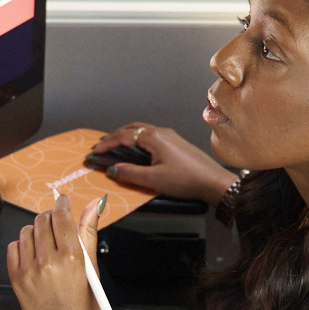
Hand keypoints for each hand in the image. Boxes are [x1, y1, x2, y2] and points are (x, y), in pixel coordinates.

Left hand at [6, 194, 127, 309]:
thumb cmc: (86, 305)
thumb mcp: (92, 268)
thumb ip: (89, 232)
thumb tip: (93, 205)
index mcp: (72, 258)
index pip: (61, 217)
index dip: (62, 205)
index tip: (63, 202)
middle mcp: (48, 262)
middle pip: (42, 221)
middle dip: (49, 217)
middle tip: (56, 223)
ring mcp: (29, 271)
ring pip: (26, 233)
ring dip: (35, 231)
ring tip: (46, 243)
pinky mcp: (16, 280)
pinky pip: (13, 249)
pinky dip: (22, 246)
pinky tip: (33, 255)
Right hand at [93, 123, 236, 204]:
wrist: (213, 181)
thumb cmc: (185, 180)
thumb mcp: (153, 179)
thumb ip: (130, 173)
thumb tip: (112, 170)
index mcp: (154, 137)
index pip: (123, 135)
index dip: (107, 143)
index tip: (95, 151)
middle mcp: (161, 132)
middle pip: (132, 128)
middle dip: (115, 136)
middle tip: (102, 146)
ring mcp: (170, 136)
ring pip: (142, 130)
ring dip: (127, 136)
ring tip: (115, 145)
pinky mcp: (177, 143)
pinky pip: (151, 136)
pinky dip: (138, 139)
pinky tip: (137, 149)